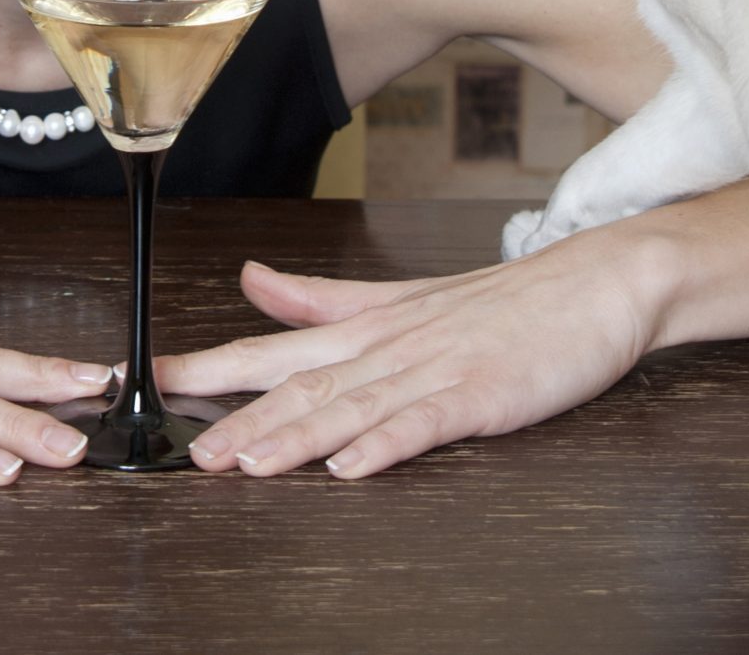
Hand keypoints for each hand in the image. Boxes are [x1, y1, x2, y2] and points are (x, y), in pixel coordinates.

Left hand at [156, 222, 671, 479]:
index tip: (149, 381)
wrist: (600, 282)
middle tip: (185, 450)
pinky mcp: (484, 395)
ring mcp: (437, 370)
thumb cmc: (504, 301)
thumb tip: (251, 280)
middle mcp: (391, 347)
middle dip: (239, 419)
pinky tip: (353, 468)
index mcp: (367, 328)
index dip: (208, 368)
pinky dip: (388, 444)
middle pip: (302, 385)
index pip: (272, 348)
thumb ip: (322, 299)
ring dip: (296, 437)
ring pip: (353, 406)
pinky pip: (428, 423)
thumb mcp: (401, 297)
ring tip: (246, 465)